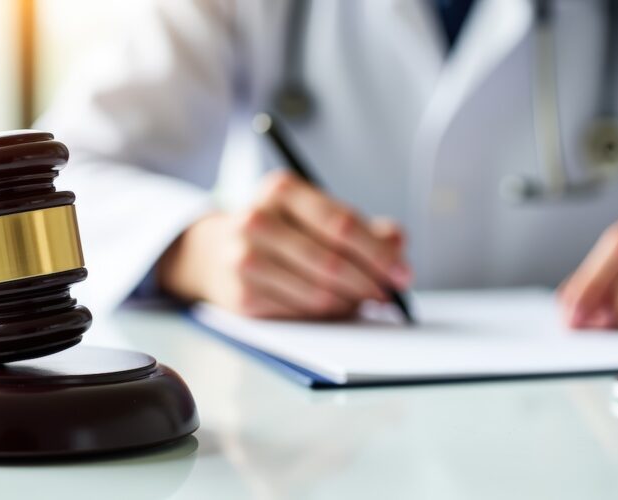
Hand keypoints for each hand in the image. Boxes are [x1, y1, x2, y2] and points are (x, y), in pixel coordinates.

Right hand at [155, 171, 411, 318]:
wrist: (215, 251)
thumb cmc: (280, 231)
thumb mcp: (315, 214)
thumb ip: (361, 226)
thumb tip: (397, 243)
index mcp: (282, 190)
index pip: (341, 224)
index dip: (378, 253)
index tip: (403, 274)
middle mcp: (257, 220)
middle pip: (331, 261)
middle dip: (369, 283)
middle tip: (389, 295)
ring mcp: (244, 259)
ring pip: (318, 293)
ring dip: (349, 303)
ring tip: (361, 301)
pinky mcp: (241, 296)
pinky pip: (300, 314)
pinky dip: (325, 315)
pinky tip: (332, 308)